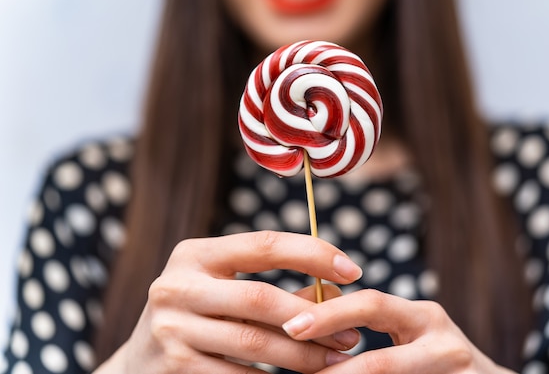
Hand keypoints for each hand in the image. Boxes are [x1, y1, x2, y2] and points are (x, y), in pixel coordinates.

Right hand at [94, 231, 362, 372]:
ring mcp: (171, 329)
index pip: (264, 245)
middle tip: (352, 332)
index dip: (313, 254)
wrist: (138, 365)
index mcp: (194, 255)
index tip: (353, 270)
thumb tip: (335, 293)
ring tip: (337, 358)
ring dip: (304, 355)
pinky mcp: (174, 368)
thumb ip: (274, 289)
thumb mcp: (226, 293)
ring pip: (255, 343)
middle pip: (261, 298)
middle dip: (315, 318)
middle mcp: (177, 286)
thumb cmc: (197, 318)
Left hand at [282, 290, 516, 373]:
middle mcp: (441, 341)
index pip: (371, 304)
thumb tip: (305, 316)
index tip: (291, 326)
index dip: (329, 313)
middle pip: (381, 354)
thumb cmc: (437, 360)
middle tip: (297, 350)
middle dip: (334, 358)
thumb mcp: (410, 333)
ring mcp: (455, 371)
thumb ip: (371, 321)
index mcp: (423, 316)